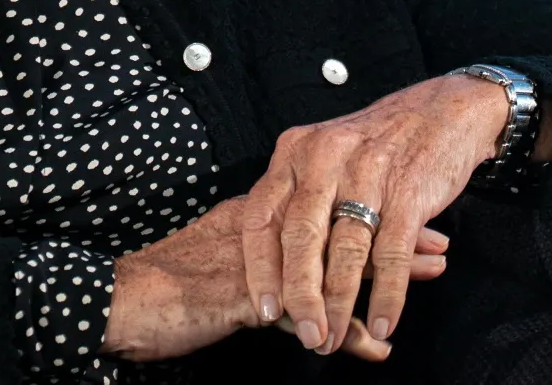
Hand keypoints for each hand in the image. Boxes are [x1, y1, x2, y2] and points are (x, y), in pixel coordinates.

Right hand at [102, 199, 452, 361]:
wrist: (112, 298)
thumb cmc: (164, 285)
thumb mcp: (222, 264)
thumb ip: (261, 262)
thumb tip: (298, 274)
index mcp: (251, 215)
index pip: (323, 206)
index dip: (369, 211)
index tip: (413, 214)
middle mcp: (257, 230)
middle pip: (336, 227)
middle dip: (390, 237)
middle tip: (439, 244)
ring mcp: (251, 261)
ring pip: (330, 262)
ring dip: (380, 274)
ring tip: (426, 281)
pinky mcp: (241, 295)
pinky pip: (304, 311)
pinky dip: (343, 329)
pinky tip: (373, 345)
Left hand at [241, 75, 510, 359]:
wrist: (443, 112)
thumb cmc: (378, 143)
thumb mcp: (325, 155)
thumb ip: (297, 196)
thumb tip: (272, 262)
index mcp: (295, 151)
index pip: (261, 216)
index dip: (259, 268)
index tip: (264, 308)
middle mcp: (324, 159)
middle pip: (299, 239)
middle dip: (300, 297)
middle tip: (305, 337)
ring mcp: (366, 175)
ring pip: (344, 252)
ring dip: (339, 305)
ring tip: (333, 339)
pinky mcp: (407, 193)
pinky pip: (390, 255)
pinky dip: (386, 296)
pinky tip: (381, 324)